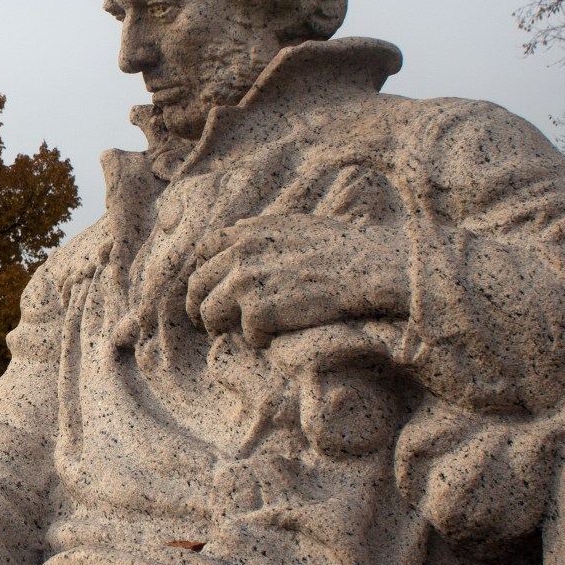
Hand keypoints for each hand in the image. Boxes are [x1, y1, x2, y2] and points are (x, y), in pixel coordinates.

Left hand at [184, 214, 409, 346]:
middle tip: (206, 322)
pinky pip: (246, 334)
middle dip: (197, 305)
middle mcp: (240, 255)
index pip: (204, 250)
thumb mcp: (295, 224)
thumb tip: (237, 230)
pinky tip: (274, 338)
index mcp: (247, 232)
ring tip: (232, 335)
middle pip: (198, 285)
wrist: (366, 268)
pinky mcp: (260, 312)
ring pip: (210, 313)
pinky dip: (259, 340)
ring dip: (218, 327)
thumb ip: (261, 230)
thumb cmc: (341, 248)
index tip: (208, 287)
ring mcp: (247, 283)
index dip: (203, 270)